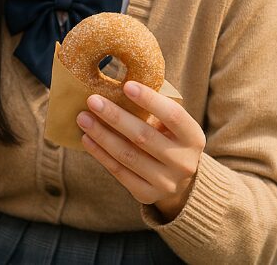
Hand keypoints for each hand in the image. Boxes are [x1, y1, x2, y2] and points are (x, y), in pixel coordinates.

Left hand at [76, 81, 205, 220]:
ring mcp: (166, 182)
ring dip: (102, 135)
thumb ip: (155, 108)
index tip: (126, 85)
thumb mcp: (173, 126)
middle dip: (115, 117)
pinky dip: (100, 154)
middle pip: (144, 136)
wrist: (181, 184)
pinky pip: (119, 172)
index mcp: (193, 138)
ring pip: (127, 155)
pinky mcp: (147, 194)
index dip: (150, 100)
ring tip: (83, 118)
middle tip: (92, 100)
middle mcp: (183, 162)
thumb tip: (120, 82)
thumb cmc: (170, 141)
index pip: (173, 115)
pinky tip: (86, 139)